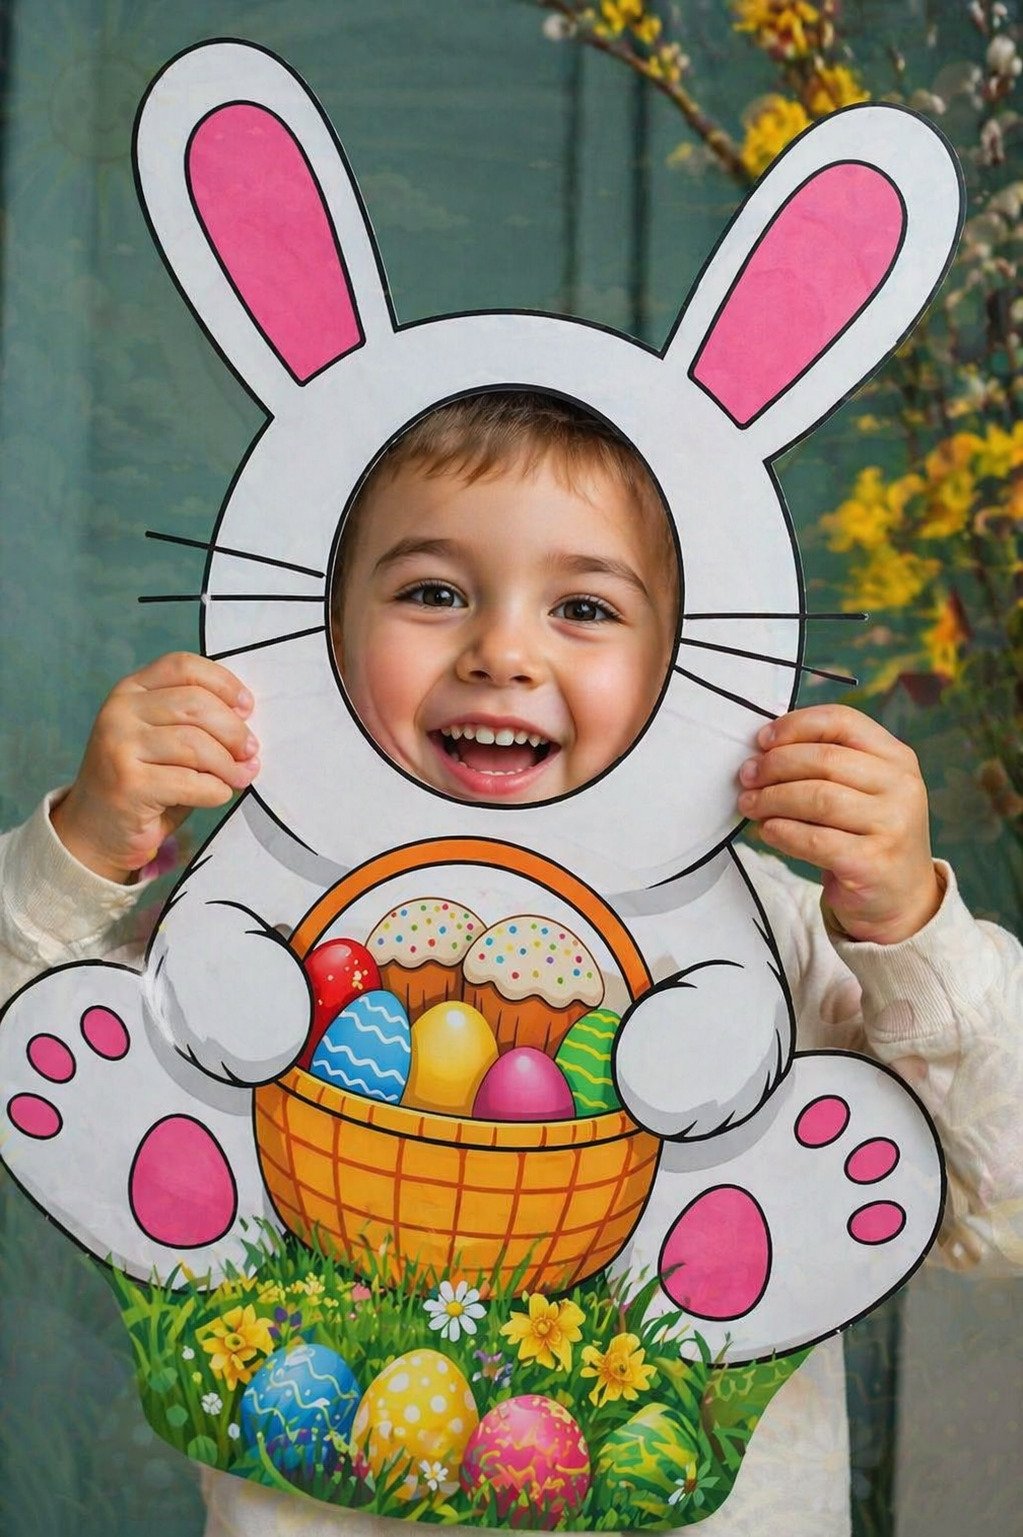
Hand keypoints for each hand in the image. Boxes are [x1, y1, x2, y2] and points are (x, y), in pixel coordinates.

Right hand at [51, 653, 258, 882]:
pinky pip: (190, 781)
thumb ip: (197, 722)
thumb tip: (247, 721)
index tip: (247, 708)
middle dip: (234, 731)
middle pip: (195, 704)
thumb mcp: (166, 739)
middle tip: (251, 752)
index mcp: (130, 690)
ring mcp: (118, 745)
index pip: (183, 667)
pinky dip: (215, 790)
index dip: (223, 683)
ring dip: (228, 765)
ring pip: (195, 743)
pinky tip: (217, 795)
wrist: (98, 830)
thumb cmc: (146, 781)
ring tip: (240, 777)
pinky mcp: (127, 783)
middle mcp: (119, 711)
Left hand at [737, 704, 941, 943]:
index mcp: (897, 758)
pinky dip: (783, 833)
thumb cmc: (867, 835)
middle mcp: (902, 787)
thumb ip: (827, 764)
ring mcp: (892, 826)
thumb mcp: (863, 790)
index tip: (762, 741)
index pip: (842, 722)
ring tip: (750, 804)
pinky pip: (815, 840)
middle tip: (747, 776)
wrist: (900, 898)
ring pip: (817, 798)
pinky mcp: (873, 863)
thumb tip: (763, 749)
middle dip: (775, 765)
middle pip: (825, 759)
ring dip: (772, 799)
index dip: (796, 726)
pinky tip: (768, 831)